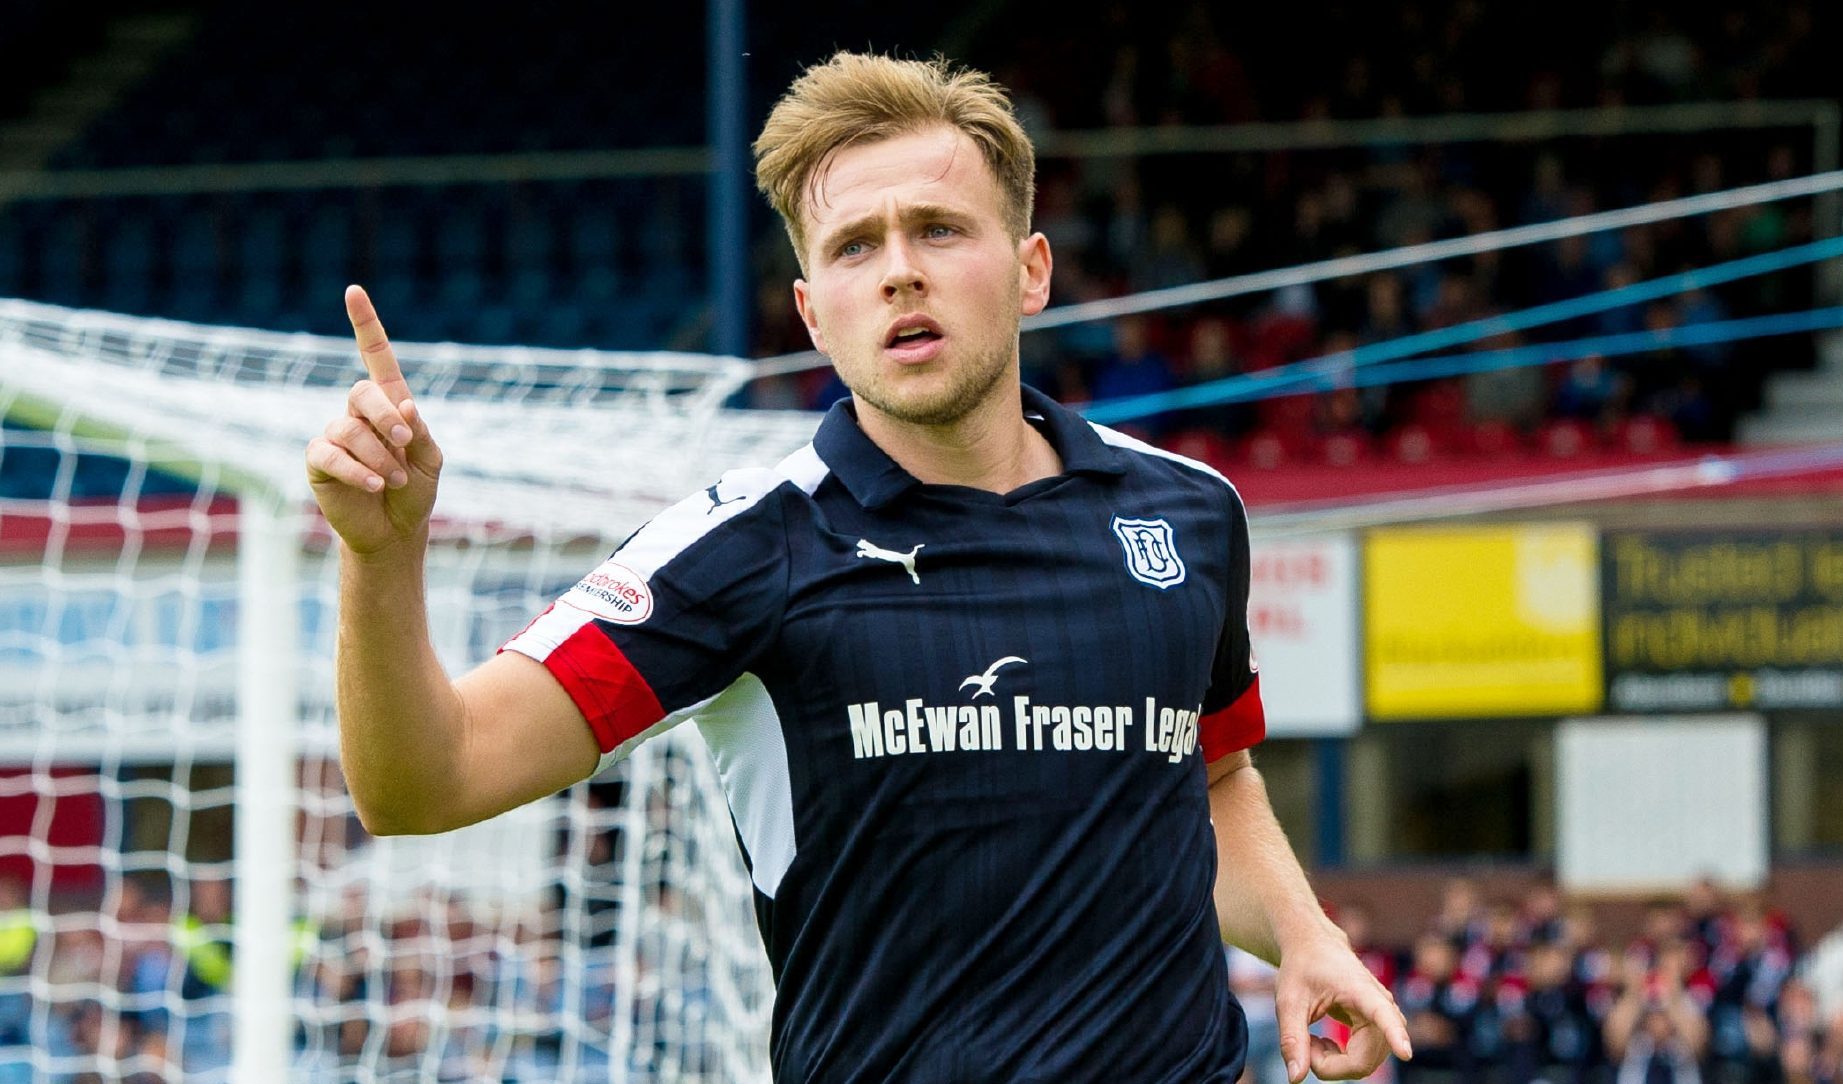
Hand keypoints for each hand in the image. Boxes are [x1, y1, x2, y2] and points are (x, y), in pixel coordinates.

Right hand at [305, 285, 442, 555]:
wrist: (395, 531)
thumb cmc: (415, 490)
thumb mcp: (430, 460)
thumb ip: (419, 433)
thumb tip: (404, 405)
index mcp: (389, 404)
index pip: (376, 357)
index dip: (365, 324)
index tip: (353, 291)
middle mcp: (358, 413)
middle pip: (362, 391)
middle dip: (385, 416)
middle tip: (405, 444)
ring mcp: (336, 434)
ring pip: (349, 428)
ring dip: (379, 457)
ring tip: (396, 480)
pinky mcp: (319, 460)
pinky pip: (331, 454)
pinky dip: (358, 470)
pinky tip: (375, 485)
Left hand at [1275, 930, 1412, 1081]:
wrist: (1315, 948)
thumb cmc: (1302, 970)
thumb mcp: (1288, 1001)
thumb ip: (1292, 1039)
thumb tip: (1296, 1078)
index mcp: (1361, 991)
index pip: (1383, 1015)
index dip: (1394, 1035)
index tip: (1405, 1053)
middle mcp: (1381, 1006)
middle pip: (1364, 1060)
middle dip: (1330, 1065)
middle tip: (1305, 1045)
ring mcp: (1384, 1021)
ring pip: (1364, 1065)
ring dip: (1334, 1063)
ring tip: (1312, 1039)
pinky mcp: (1379, 1031)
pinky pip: (1363, 1061)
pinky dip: (1339, 1061)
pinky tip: (1323, 1043)